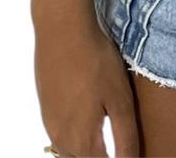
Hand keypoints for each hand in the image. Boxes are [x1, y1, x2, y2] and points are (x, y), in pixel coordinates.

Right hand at [35, 17, 140, 157]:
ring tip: (105, 144)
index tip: (130, 156)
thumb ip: (125, 137)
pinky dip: (75, 139)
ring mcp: (50, 123)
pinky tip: (87, 124)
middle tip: (120, 148)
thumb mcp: (120, 99)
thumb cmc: (95, 62)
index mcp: (82, 142)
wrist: (62, 30)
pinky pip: (60, 136)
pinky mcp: (45, 107)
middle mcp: (61, 139)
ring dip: (86, 153)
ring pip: (68, 153)